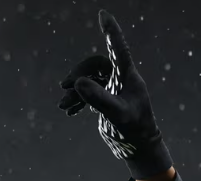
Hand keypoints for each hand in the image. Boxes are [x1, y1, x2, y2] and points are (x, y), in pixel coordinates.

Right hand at [58, 10, 173, 178]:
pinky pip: (88, 92)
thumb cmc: (134, 130)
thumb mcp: (117, 115)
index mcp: (128, 77)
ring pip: (89, 79)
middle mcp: (120, 79)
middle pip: (96, 64)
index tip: (103, 14)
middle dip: (79, 73)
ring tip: (63, 104)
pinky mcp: (106, 99)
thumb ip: (99, 99)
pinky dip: (77, 99)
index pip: (119, 49)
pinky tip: (69, 110)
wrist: (137, 147)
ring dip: (74, 90)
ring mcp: (113, 89)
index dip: (111, 31)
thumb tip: (78, 82)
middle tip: (66, 86)